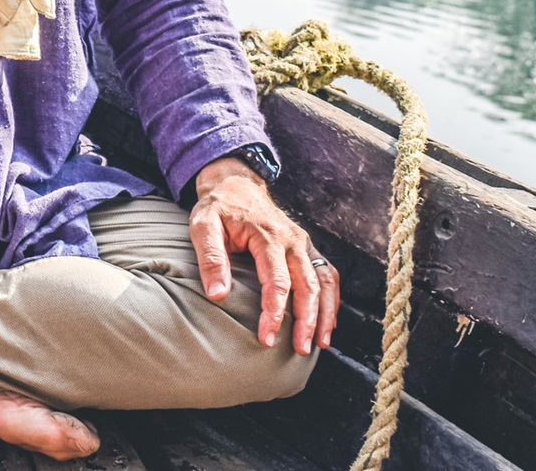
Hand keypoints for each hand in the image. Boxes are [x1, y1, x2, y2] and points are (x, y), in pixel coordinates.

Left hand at [189, 156, 339, 355]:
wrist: (236, 185)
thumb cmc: (218, 208)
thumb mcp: (203, 225)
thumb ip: (210, 258)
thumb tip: (218, 295)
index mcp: (268, 235)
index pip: (277, 281)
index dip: (274, 312)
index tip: (267, 337)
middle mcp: (292, 240)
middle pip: (308, 285)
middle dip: (307, 320)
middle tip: (301, 350)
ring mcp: (303, 243)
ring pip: (324, 282)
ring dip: (326, 314)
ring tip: (320, 343)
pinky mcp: (306, 248)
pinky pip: (327, 274)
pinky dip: (332, 299)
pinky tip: (327, 322)